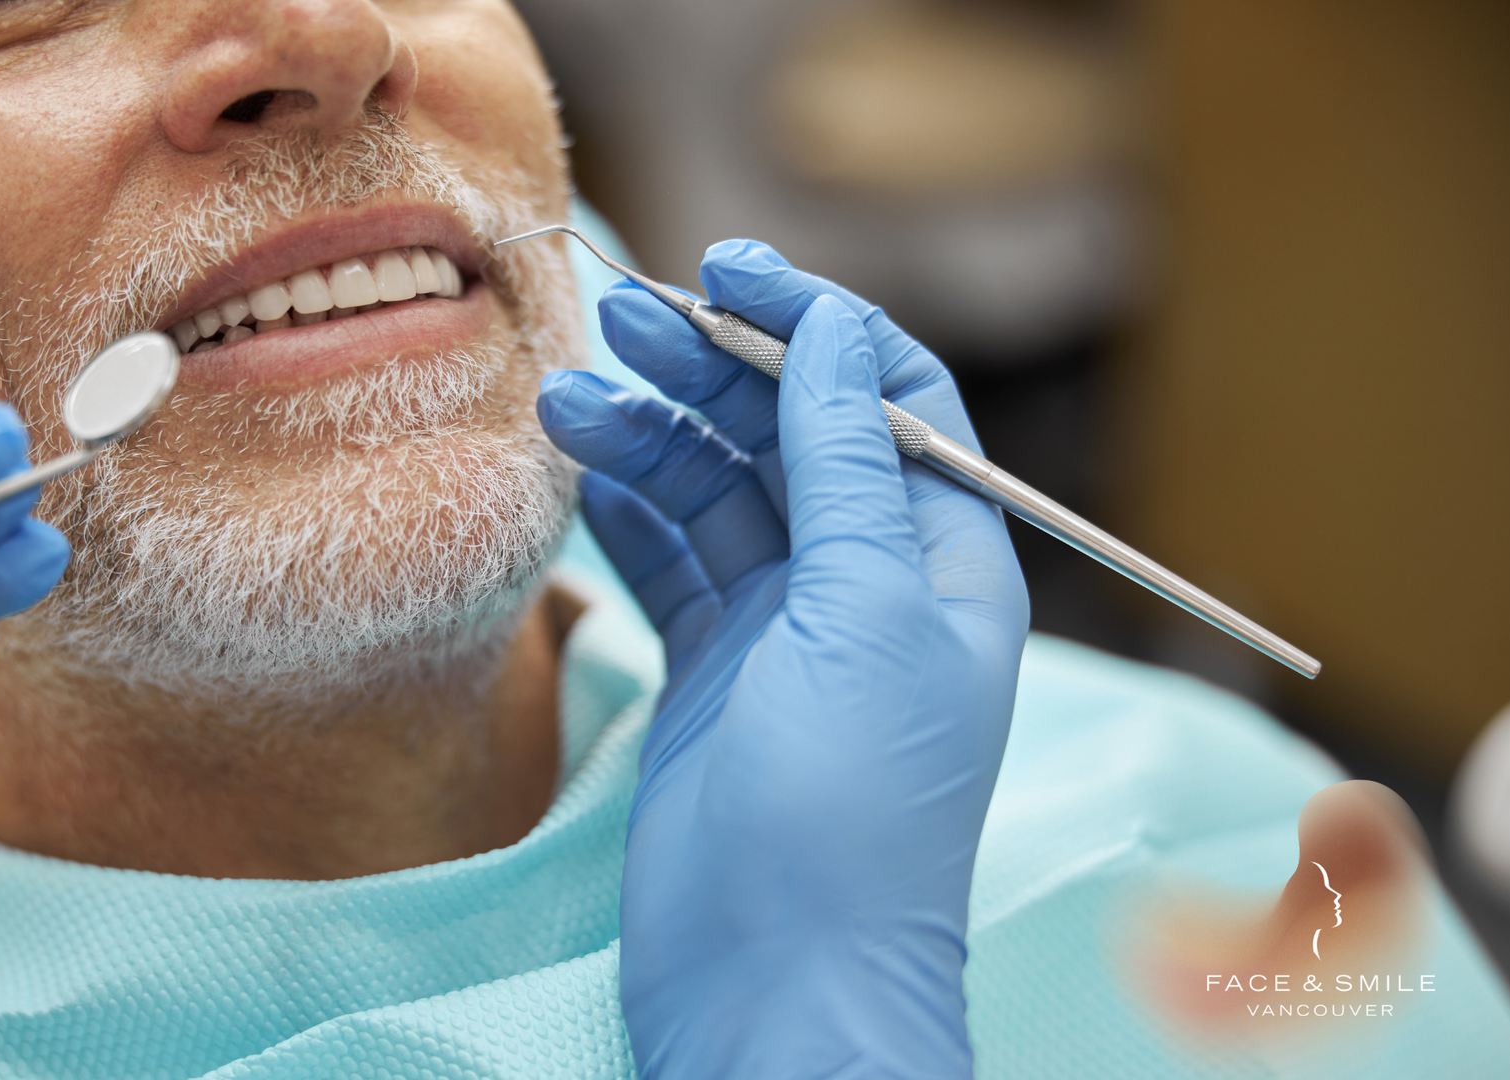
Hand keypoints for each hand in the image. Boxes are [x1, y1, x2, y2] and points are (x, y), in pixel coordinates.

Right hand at [537, 241, 1029, 1077]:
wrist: (776, 987)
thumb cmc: (849, 812)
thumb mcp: (870, 615)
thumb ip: (850, 465)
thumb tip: (834, 328)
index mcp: (942, 559)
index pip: (889, 399)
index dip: (816, 326)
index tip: (729, 271)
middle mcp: (868, 583)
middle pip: (789, 434)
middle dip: (712, 370)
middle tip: (619, 319)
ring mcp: (784, 631)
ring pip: (717, 495)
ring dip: (651, 438)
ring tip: (568, 402)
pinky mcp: (710, 675)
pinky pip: (670, 564)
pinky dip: (628, 512)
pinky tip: (580, 470)